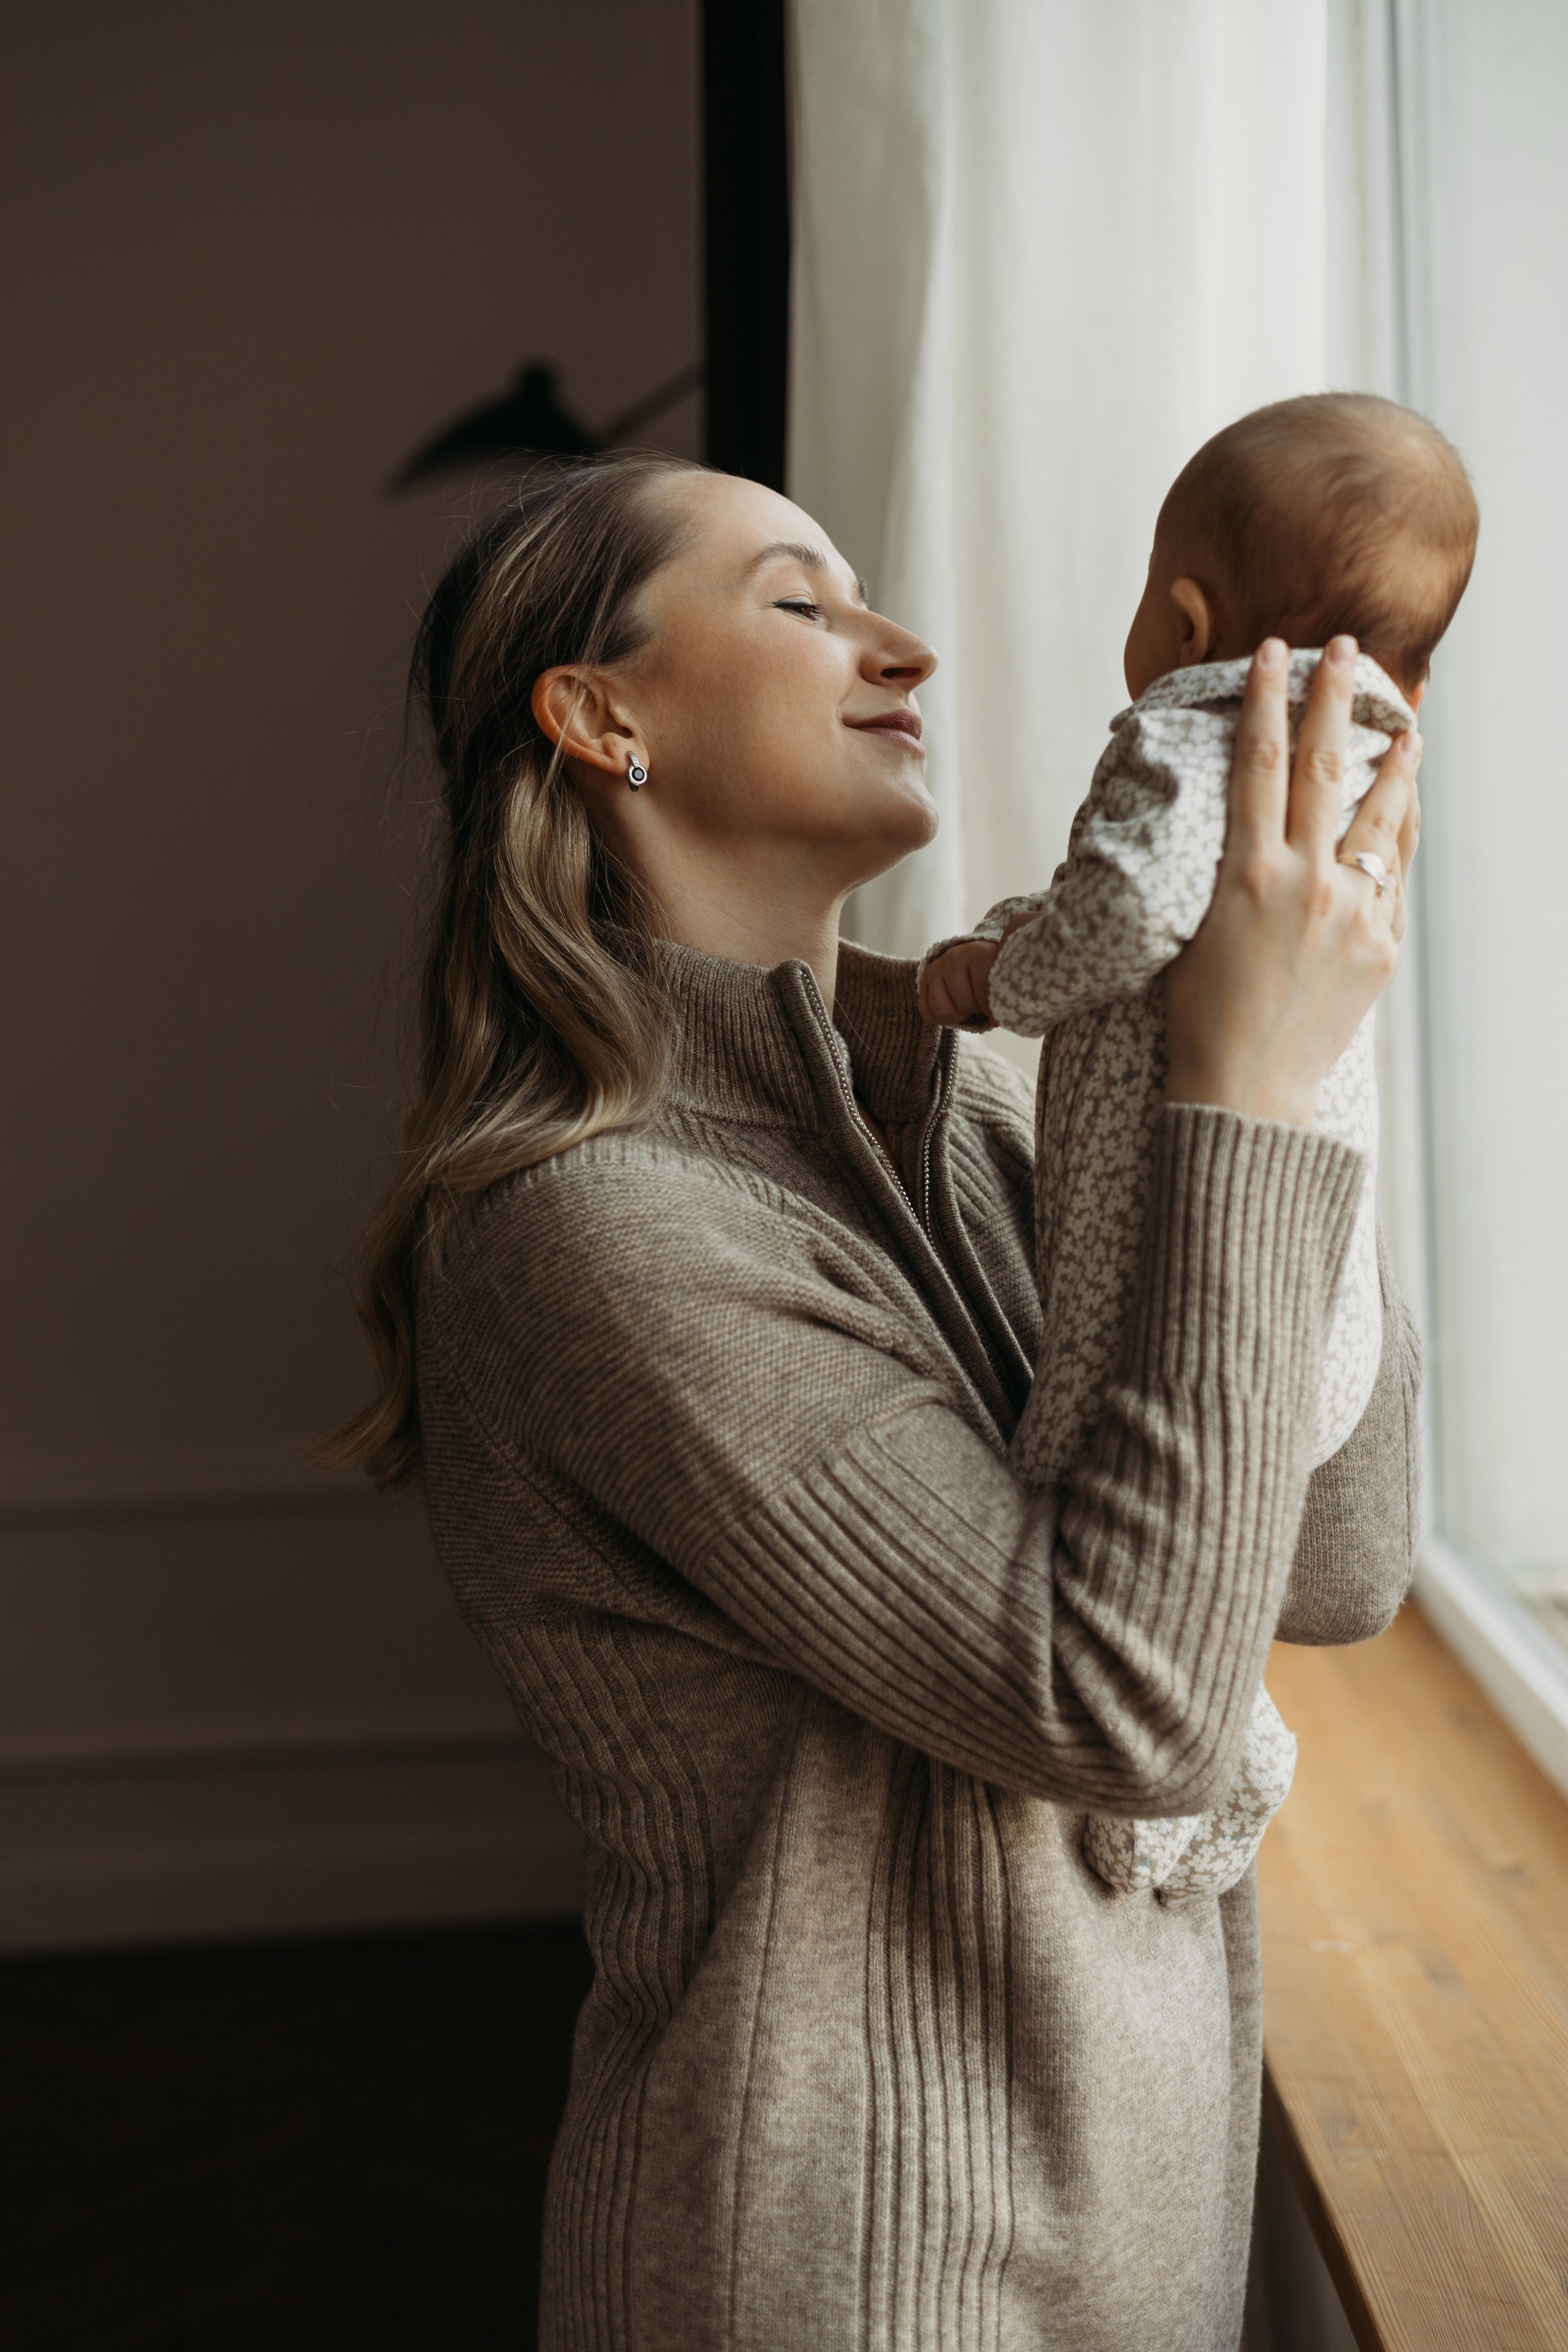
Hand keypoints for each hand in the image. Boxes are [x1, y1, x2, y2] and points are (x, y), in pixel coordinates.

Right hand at [919, 938, 1000, 1028]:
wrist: (975, 957)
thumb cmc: (992, 972)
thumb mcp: (1002, 980)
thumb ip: (1002, 999)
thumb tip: (995, 1021)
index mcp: (979, 954)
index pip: (983, 992)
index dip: (989, 1007)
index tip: (993, 1006)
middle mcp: (954, 957)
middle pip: (963, 1003)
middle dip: (974, 1010)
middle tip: (979, 1002)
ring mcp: (937, 967)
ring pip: (942, 1010)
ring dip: (957, 1015)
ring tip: (967, 1006)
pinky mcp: (925, 978)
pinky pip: (926, 1011)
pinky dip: (939, 1018)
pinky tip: (952, 1009)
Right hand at [1164, 636, 1422, 1125]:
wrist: (1244, 1091)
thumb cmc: (1198, 1016)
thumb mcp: (1191, 931)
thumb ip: (1227, 871)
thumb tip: (1245, 824)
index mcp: (1247, 875)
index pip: (1259, 764)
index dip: (1267, 702)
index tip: (1274, 653)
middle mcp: (1305, 883)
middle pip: (1324, 770)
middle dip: (1334, 702)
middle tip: (1346, 649)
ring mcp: (1351, 914)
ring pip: (1378, 817)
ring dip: (1393, 764)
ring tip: (1407, 727)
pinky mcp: (1380, 947)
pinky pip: (1393, 875)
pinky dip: (1399, 834)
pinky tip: (1404, 809)